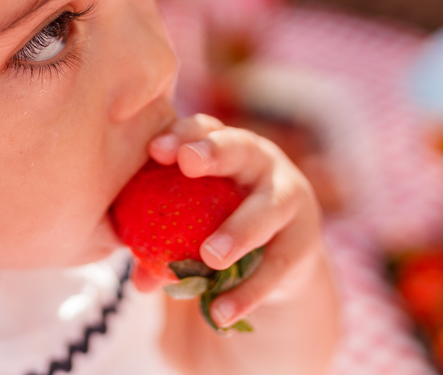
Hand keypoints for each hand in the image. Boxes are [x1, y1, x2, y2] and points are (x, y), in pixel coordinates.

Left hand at [133, 113, 324, 332]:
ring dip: (239, 231)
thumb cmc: (217, 226)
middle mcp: (261, 162)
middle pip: (238, 148)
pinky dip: (248, 292)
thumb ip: (160, 242)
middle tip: (187, 164)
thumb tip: (139, 281)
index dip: (181, 134)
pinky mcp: (303, 242)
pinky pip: (276, 267)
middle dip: (212, 151)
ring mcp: (288, 199)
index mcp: (225, 148)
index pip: (202, 128)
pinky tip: (220, 313)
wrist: (278, 260)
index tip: (153, 150)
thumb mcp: (189, 225)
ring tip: (210, 257)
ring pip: (268, 209)